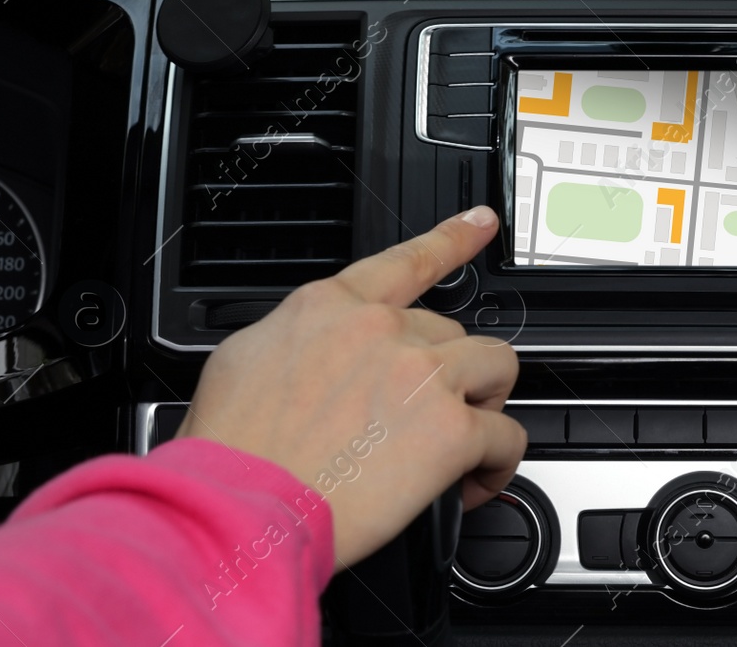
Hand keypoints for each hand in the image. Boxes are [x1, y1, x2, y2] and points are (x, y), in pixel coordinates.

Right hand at [176, 206, 524, 566]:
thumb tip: (313, 354)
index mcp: (329, 308)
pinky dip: (497, 463)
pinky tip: (474, 481)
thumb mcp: (241, 364)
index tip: (481, 223)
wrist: (235, 512)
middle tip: (422, 418)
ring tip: (462, 440)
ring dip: (486, 402)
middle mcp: (381, 329)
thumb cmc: (230, 456)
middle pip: (450, 331)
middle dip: (445, 373)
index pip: (407, 261)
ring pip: (496, 366)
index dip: (453, 238)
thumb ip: (296, 342)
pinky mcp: (450, 428)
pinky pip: (505, 435)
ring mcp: (422, 374)